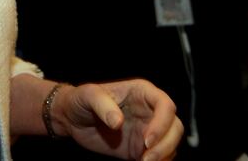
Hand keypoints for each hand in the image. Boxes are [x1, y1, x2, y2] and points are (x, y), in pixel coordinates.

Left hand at [52, 79, 181, 159]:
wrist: (72, 118)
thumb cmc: (80, 100)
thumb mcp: (87, 95)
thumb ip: (101, 104)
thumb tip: (117, 121)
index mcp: (142, 92)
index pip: (166, 106)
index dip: (162, 124)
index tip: (147, 141)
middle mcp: (149, 110)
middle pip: (175, 126)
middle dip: (166, 145)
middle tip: (146, 159)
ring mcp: (148, 129)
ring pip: (171, 143)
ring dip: (163, 156)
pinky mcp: (141, 147)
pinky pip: (161, 156)